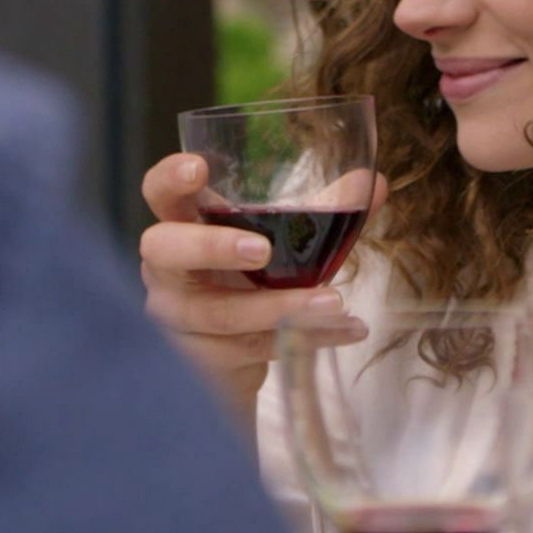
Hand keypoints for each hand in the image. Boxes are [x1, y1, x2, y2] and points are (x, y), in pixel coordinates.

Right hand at [139, 153, 386, 429]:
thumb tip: (373, 183)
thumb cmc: (253, 285)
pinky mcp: (199, 362)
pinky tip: (345, 330)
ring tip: (334, 302)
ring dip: (281, 308)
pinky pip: (250, 350)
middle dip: (212, 247)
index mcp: (182, 226)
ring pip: (219, 314)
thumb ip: (324, 212)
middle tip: (262, 250)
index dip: (170, 179)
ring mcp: (176, 320)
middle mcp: (167, 271)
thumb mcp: (285, 244)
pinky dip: (303, 339)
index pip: (159, 193)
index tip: (199, 168)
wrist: (233, 364)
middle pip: (165, 250)